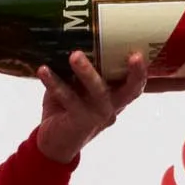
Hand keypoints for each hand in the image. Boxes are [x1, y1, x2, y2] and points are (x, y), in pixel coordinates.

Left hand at [35, 51, 149, 163]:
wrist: (53, 143)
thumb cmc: (67, 110)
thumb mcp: (77, 89)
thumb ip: (80, 72)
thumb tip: (71, 40)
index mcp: (116, 99)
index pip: (135, 85)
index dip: (141, 72)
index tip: (140, 54)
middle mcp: (112, 108)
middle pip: (128, 90)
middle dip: (131, 72)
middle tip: (130, 54)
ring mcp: (97, 116)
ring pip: (97, 92)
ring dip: (87, 72)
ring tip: (74, 55)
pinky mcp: (79, 121)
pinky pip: (68, 98)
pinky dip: (54, 82)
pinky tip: (43, 70)